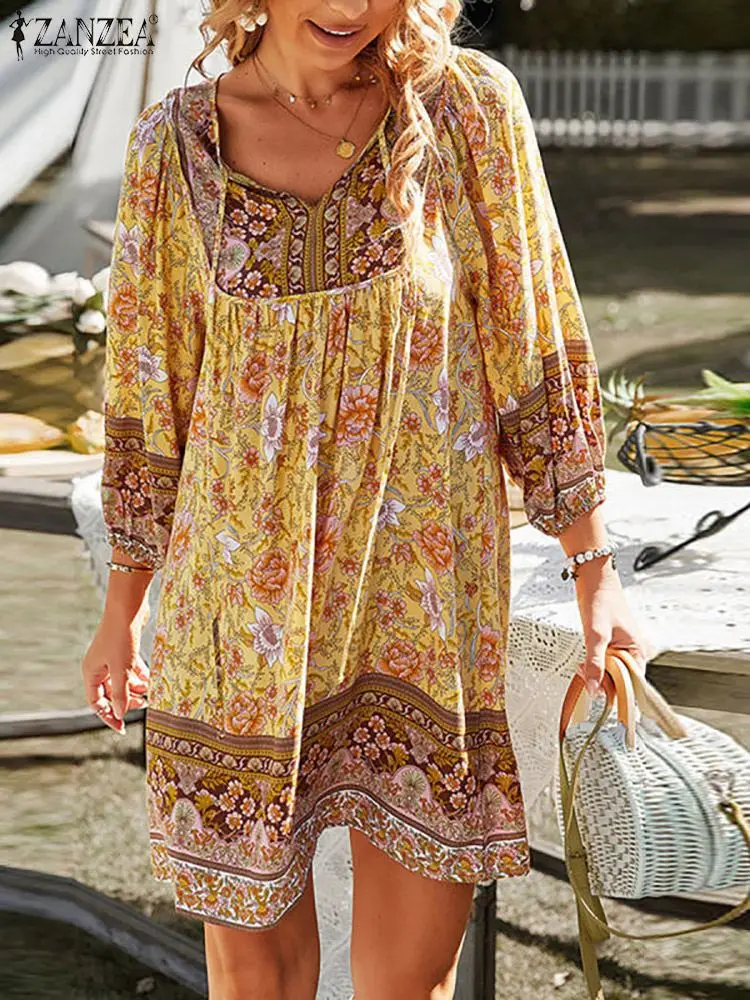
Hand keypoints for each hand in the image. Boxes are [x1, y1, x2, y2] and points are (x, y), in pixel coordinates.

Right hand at [81, 616, 148, 733]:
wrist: (129, 607)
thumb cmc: (121, 638)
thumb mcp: (122, 669)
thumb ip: (121, 694)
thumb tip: (119, 713)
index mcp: (91, 672)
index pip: (97, 703)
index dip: (109, 716)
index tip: (122, 728)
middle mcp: (98, 666)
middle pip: (110, 693)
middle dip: (126, 701)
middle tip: (144, 704)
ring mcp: (111, 657)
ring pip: (122, 681)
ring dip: (135, 688)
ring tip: (150, 692)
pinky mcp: (124, 649)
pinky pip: (130, 669)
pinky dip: (139, 675)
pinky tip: (151, 679)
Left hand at [573, 560, 652, 695]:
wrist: (593, 578)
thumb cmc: (601, 599)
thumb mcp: (595, 634)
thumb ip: (594, 663)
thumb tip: (593, 688)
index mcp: (637, 651)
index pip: (633, 685)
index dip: (618, 694)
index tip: (602, 699)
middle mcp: (632, 652)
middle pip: (620, 682)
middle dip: (602, 683)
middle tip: (586, 676)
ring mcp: (620, 649)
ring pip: (610, 673)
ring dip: (596, 674)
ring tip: (583, 668)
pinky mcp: (609, 646)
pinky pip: (603, 664)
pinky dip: (593, 666)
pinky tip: (584, 664)